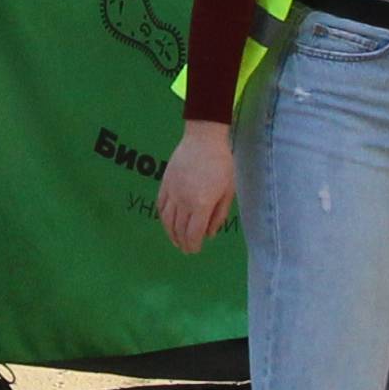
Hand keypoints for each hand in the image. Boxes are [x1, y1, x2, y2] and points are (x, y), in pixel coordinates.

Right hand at [157, 122, 238, 254]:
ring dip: (170, 234)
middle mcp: (184, 201)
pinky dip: (163, 218)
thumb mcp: (228, 191)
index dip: (193, 245)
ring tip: (176, 240)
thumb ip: (219, 215)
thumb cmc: (221, 164)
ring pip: (167, 220)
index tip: (195, 250)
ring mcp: (172, 192)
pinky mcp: (164, 184)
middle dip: (183, 242)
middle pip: (179, 229)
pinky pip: (160, 206)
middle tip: (187, 249)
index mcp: (201, 204)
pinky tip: (167, 222)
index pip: (194, 233)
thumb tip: (210, 234)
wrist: (203, 139)